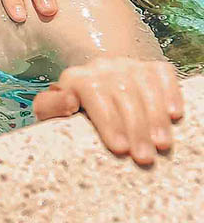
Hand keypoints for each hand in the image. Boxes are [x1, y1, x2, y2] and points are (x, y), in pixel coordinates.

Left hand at [33, 58, 183, 164]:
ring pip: (144, 85)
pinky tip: (174, 115)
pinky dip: (170, 93)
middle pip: (121, 92)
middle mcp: (101, 67)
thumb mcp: (50, 110)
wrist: (93, 88)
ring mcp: (127, 65)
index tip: (119, 149)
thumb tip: (69, 101)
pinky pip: (163, 75)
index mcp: (75, 78)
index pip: (93, 94)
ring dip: (154, 116)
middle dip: (134, 127)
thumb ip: (49, 106)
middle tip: (143, 156)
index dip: (107, 121)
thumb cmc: (72, 110)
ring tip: (161, 144)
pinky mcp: (150, 68)